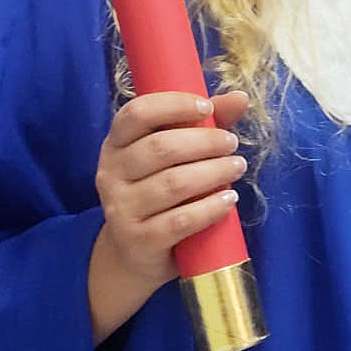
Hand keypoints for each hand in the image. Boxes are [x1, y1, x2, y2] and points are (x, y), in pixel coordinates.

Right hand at [93, 90, 248, 298]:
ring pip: (173, 184)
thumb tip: (240, 97)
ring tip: (237, 167)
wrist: (135, 253)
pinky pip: (180, 221)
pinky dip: (210, 208)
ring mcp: (120, 208)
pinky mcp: (138, 240)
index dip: (173, 105)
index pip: (137, 113)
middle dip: (205, 142)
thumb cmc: (159, 191)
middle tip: (232, 143)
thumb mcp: (175, 155)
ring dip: (214, 172)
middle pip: (161, 148)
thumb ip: (204, 125)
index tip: (207, 108)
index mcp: (116, 144)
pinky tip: (229, 199)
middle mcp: (110, 173)